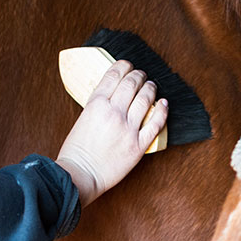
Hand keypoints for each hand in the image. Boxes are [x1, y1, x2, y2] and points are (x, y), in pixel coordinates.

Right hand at [56, 60, 167, 206]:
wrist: (80, 175)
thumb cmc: (77, 152)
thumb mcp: (82, 119)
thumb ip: (98, 107)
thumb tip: (112, 97)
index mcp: (96, 104)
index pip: (114, 76)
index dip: (124, 66)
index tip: (128, 65)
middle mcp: (114, 113)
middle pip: (132, 84)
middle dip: (139, 75)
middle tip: (142, 75)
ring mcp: (128, 128)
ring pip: (145, 99)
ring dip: (150, 89)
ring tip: (151, 85)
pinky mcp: (138, 144)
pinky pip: (156, 123)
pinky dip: (162, 111)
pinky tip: (164, 104)